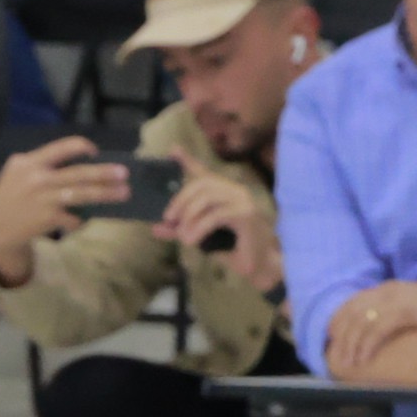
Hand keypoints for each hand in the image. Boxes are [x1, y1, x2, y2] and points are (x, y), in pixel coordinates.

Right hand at [0, 135, 130, 285]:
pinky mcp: (47, 219)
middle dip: (103, 172)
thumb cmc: (12, 193)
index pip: (61, 147)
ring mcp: (43, 199)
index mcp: (30, 162)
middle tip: (124, 173)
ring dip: (105, 194)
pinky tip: (84, 219)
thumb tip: (82, 162)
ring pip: (81, 194)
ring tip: (123, 193)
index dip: (82, 147)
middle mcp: (37, 179)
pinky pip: (73, 217)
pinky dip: (81, 219)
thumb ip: (43, 163)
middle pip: (77, 173)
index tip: (96, 152)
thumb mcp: (18, 170)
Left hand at [159, 163, 282, 295]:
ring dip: (189, 216)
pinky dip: (199, 227)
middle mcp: (236, 191)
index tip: (173, 149)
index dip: (188, 160)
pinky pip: (216, 215)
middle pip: (202, 184)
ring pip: (207, 197)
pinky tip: (192, 240)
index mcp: (225, 193)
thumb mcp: (201, 238)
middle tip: (169, 219)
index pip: (204, 172)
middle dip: (181, 200)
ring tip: (183, 236)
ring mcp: (243, 201)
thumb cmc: (234, 251)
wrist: (260, 267)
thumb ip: (180, 230)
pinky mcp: (246, 214)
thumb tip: (156, 227)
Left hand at [321, 279, 416, 376]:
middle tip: (332, 354)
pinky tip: (363, 360)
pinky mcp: (407, 312)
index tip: (331, 336)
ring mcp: (397, 300)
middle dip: (340, 334)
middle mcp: (389, 290)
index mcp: (390, 287)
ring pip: (362, 322)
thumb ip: (399, 311)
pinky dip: (367, 346)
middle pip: (353, 311)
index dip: (340, 319)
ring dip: (351, 344)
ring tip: (346, 363)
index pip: (355, 301)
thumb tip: (386, 327)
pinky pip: (378, 330)